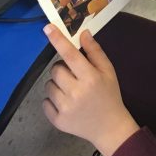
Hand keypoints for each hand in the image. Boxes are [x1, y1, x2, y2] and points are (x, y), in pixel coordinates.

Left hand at [42, 25, 138, 155]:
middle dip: (62, 69)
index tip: (47, 27)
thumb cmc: (109, 96)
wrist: (110, 128)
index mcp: (90, 78)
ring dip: (57, 85)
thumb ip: (95, 52)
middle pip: (55, 70)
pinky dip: (52, 101)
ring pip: (49, 85)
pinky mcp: (58, 120)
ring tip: (71, 92)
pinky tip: (66, 104)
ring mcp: (65, 108)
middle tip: (74, 76)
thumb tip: (82, 33)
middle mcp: (76, 92)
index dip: (58, 40)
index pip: (70, 55)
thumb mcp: (108, 72)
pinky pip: (45, 102)